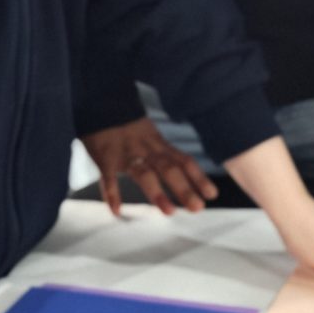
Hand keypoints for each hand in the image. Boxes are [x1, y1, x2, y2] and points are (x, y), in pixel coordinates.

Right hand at [82, 117, 215, 217]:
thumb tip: (185, 172)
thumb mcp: (151, 135)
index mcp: (159, 145)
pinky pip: (108, 177)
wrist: (101, 100)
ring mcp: (126, 154)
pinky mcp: (105, 158)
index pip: (183, 161)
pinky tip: (117, 211)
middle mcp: (147, 150)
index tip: (212, 195)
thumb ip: (165, 153)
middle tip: (198, 208)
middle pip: (169, 169)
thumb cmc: (127, 125)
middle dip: (184, 189)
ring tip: (169, 212)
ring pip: (144, 174)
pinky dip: (111, 193)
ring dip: (157, 192)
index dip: (198, 178)